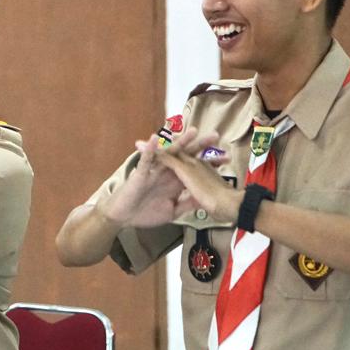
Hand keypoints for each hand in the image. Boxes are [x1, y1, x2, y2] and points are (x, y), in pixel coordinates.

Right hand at [101, 129, 229, 226]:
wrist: (124, 218)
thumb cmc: (145, 213)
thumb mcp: (173, 211)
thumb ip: (187, 204)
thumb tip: (204, 201)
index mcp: (175, 180)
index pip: (194, 168)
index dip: (209, 163)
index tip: (226, 159)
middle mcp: (166, 172)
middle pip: (186, 156)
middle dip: (200, 146)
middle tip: (215, 136)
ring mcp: (154, 171)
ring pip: (169, 154)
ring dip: (180, 143)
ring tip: (192, 132)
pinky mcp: (140, 174)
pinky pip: (146, 161)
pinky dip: (150, 150)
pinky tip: (155, 139)